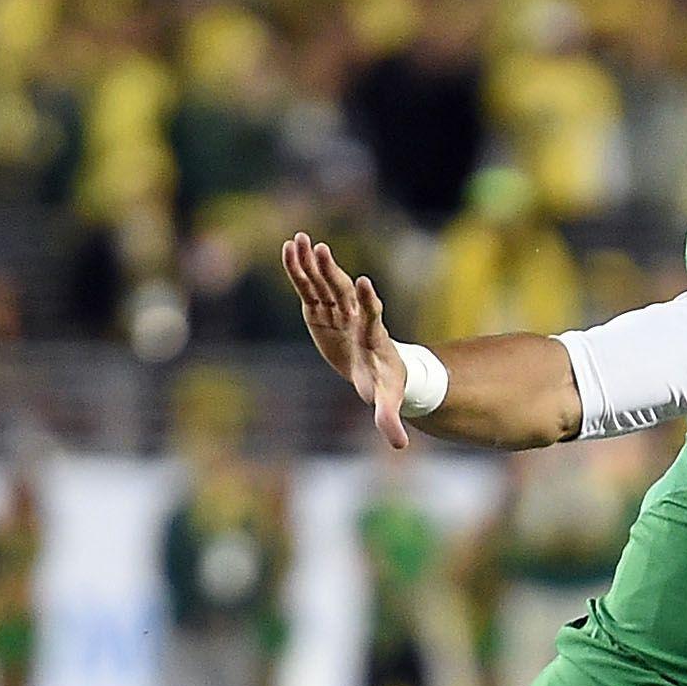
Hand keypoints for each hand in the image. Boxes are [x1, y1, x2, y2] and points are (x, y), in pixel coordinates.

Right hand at [281, 232, 409, 449]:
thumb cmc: (386, 386)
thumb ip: (389, 419)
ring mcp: (337, 312)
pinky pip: (308, 289)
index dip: (369, 301)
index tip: (365, 283)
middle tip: (321, 249)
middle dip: (332, 272)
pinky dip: (298, 271)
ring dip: (310, 264)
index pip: (372, 316)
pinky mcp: (321, 312)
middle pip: (343, 292)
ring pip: (323, 284)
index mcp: (372, 338)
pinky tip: (287, 250)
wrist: (380, 372)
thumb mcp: (387, 403)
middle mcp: (355, 318)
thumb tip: (399, 445)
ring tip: (297, 240)